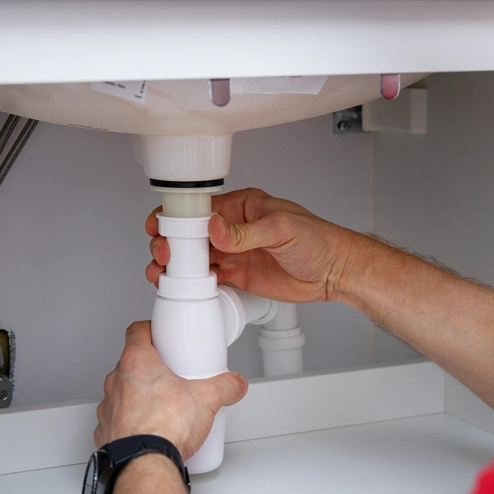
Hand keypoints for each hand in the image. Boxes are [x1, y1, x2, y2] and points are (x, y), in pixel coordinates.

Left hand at [95, 322, 247, 458]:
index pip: (136, 331)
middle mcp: (117, 381)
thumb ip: (225, 387)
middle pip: (131, 363)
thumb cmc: (163, 429)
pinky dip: (130, 422)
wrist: (144, 465)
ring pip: (122, 391)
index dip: (150, 329)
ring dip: (138, 396)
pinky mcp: (105, 431)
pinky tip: (148, 429)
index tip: (159, 334)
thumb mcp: (207, 399)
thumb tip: (234, 384)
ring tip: (162, 407)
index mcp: (137, 363)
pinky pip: (117, 419)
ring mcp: (108, 406)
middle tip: (171, 376)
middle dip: (150, 368)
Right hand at [146, 188, 357, 302]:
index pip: (200, 208)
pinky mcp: (238, 276)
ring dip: (174, 265)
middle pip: (190, 234)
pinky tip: (180, 286)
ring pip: (194, 257)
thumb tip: (214, 227)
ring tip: (161, 273)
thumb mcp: (281, 228)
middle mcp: (233, 229)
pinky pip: (207, 278)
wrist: (334, 272)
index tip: (158, 226)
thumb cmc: (317, 240)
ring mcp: (234, 253)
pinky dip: (191, 283)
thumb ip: (245, 231)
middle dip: (170, 242)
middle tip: (163, 254)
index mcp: (242, 207)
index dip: (175, 216)